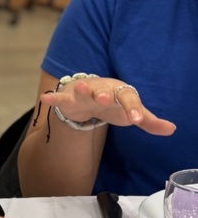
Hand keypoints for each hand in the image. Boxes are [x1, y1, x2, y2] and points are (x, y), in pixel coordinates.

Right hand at [41, 77, 174, 135]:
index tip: (137, 120)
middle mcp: (101, 89)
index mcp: (119, 91)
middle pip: (104, 90)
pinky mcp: (69, 99)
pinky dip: (53, 98)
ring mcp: (84, 93)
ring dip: (81, 89)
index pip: (128, 99)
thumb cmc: (113, 103)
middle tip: (105, 99)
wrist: (89, 95)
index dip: (133, 109)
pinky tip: (45, 97)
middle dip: (104, 94)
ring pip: (83, 91)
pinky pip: (60, 98)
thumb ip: (149, 121)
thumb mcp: (130, 112)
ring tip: (80, 88)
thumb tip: (172, 129)